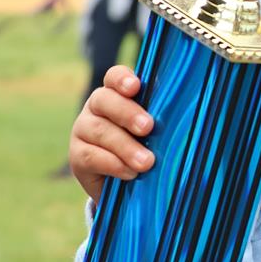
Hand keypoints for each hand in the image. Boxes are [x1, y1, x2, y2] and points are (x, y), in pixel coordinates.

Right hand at [68, 64, 152, 200]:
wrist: (125, 184)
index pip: (114, 77)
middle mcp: (96, 107)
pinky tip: (130, 173)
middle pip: (104, 100)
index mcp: (116, 93)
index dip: (122, 79)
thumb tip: (183, 117)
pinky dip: (113, 164)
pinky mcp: (77, 155)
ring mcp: (83, 130)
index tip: (136, 87)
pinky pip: (91, 156)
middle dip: (127, 113)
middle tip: (148, 127)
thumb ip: (161, 120)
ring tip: (147, 162)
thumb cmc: (146, 147)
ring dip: (125, 146)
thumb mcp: (155, 133)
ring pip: (100, 131)